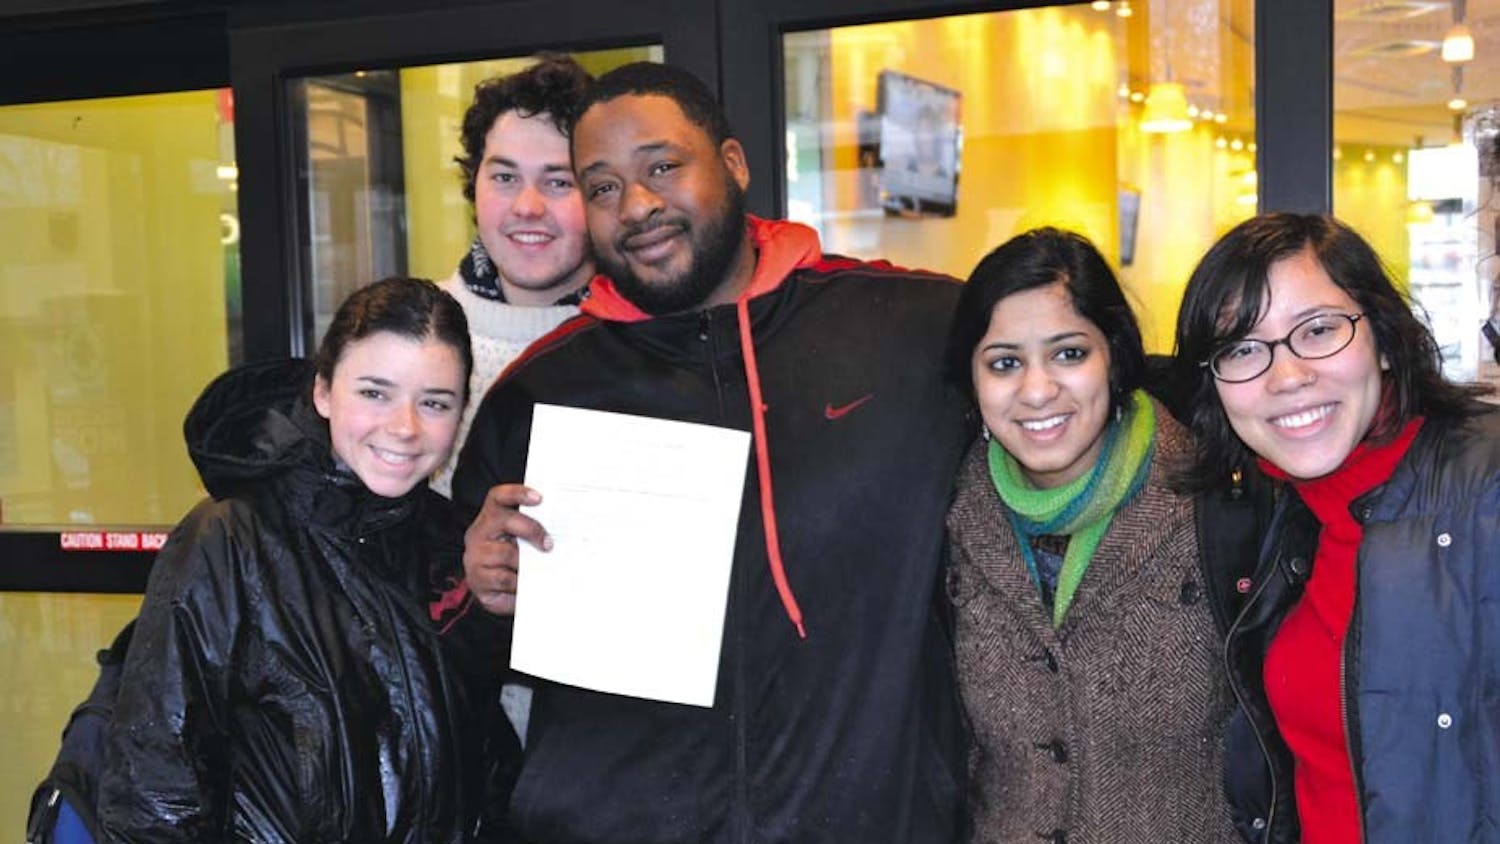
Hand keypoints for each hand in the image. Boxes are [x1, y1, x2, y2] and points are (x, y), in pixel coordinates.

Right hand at [463, 484, 550, 615]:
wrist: (493, 592)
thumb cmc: (511, 560)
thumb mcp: (520, 542)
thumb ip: (533, 532)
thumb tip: (560, 531)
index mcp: (491, 517)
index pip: (499, 497)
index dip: (518, 494)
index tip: (539, 498)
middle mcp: (479, 533)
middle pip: (505, 520)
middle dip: (532, 530)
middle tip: (548, 544)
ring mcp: (475, 556)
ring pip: (506, 553)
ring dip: (526, 562)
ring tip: (537, 569)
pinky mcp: (477, 579)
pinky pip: (504, 579)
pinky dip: (519, 582)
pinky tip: (525, 584)